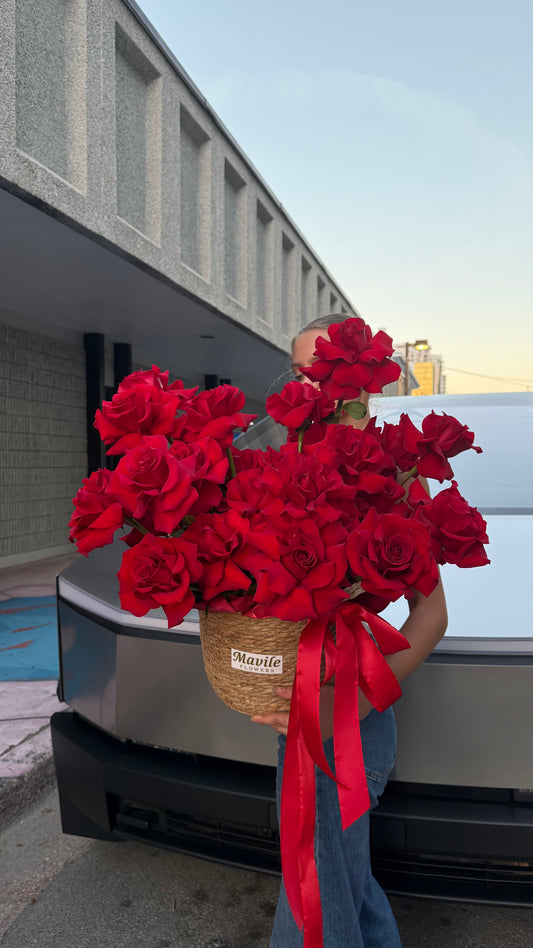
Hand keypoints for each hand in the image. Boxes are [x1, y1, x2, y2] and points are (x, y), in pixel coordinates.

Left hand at [251, 685, 374, 738]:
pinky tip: (294, 721)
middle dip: (273, 723)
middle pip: (284, 730)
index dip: (265, 718)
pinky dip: (294, 728)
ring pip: (292, 734)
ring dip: (283, 726)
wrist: (358, 706)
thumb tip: (275, 690)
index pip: (279, 720)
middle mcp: (308, 733)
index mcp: (305, 721)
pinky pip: (302, 736)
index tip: (253, 717)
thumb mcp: (313, 690)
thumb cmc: (337, 696)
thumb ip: (292, 692)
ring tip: (276, 717)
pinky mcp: (321, 737)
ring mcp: (316, 737)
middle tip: (264, 716)